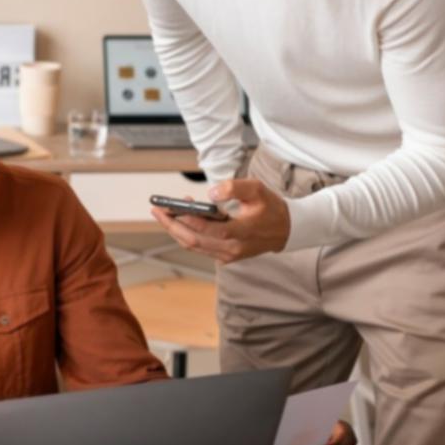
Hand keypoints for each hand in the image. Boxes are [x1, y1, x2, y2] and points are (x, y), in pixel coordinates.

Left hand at [150, 178, 289, 263]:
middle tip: (157, 210)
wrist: (287, 230)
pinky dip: (187, 233)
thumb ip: (234, 188)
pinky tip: (183, 218)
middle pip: (193, 241)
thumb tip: (211, 193)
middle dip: (172, 225)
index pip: (209, 230)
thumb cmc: (271, 207)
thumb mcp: (257, 189)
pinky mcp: (225, 257)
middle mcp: (232, 248)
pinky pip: (200, 247)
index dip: (189, 219)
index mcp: (242, 233)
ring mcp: (228, 255)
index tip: (173, 206)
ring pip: (193, 246)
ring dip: (176, 229)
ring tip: (165, 212)